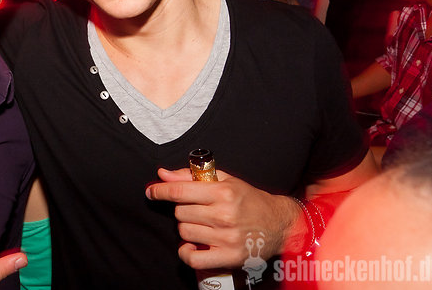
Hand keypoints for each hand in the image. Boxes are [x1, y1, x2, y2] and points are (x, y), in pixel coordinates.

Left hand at [145, 168, 298, 269]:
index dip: (160, 190)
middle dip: (183, 209)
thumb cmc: (250, 200)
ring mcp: (226, 238)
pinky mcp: (228, 257)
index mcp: (223, 192)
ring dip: (188, 227)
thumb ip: (191, 175)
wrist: (280, 224)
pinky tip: (192, 245)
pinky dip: (186, 252)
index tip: (151, 191)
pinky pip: (193, 258)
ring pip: (184, 232)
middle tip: (197, 209)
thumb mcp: (225, 181)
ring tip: (202, 224)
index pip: (180, 191)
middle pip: (180, 212)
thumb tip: (163, 174)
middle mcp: (224, 215)